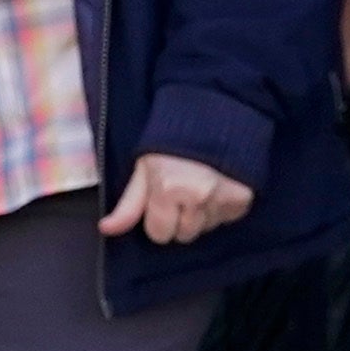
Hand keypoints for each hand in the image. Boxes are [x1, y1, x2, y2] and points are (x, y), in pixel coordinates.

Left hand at [98, 154, 254, 244]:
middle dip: (181, 218)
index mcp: (168, 189)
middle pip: (184, 235)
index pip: (160, 234)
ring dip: (202, 214)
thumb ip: (128, 205)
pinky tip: (218, 187)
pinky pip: (226, 220)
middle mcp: (198, 197)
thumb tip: (106, 228)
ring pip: (205, 229)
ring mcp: (223, 198)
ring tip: (202, 186)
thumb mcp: (145, 169)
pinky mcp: (242, 199)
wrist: (216, 115)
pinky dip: (221, 208)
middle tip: (183, 191)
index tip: (164, 198)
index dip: (159, 217)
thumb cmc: (173, 142)